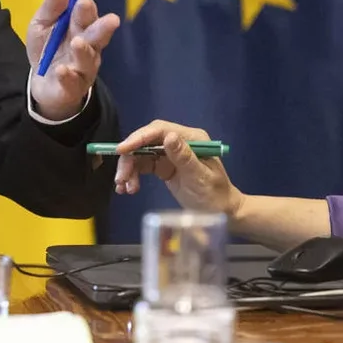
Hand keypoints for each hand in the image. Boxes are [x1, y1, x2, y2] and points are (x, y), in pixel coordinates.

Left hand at [26, 0, 119, 120]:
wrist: (42, 84)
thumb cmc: (47, 49)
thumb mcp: (41, 26)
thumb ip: (50, 10)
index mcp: (81, 30)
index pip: (88, 17)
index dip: (88, 9)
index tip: (84, 0)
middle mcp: (88, 49)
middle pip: (97, 38)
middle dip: (101, 28)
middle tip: (110, 19)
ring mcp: (82, 70)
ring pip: (87, 60)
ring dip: (83, 51)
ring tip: (77, 42)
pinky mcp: (72, 89)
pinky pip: (71, 83)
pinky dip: (67, 76)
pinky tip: (62, 70)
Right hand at [110, 120, 243, 214]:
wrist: (222, 211)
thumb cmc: (214, 195)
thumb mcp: (199, 177)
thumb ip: (184, 157)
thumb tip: (168, 137)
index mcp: (191, 138)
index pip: (160, 130)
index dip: (139, 138)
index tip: (122, 150)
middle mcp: (179, 142)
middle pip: (147, 141)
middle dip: (130, 158)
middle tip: (120, 177)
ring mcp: (171, 154)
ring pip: (142, 154)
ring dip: (130, 169)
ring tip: (124, 187)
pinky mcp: (165, 167)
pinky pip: (144, 166)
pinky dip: (134, 176)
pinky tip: (128, 188)